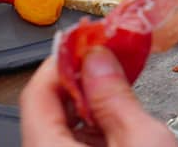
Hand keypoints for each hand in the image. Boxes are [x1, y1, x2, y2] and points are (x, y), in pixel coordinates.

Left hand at [20, 48, 177, 146]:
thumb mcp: (142, 141)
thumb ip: (116, 96)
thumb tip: (99, 59)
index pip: (35, 93)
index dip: (61, 60)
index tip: (86, 41)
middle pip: (48, 107)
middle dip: (80, 78)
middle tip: (107, 55)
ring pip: (64, 126)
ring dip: (90, 101)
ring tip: (118, 81)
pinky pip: (77, 143)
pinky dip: (97, 125)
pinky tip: (119, 114)